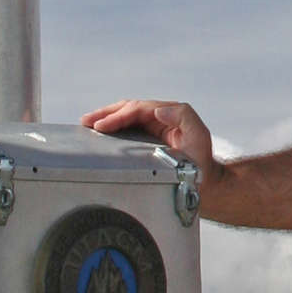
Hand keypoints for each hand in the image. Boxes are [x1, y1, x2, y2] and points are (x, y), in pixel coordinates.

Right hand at [82, 99, 218, 176]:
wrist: (205, 183)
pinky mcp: (147, 140)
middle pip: (129, 109)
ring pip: (125, 118)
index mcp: (170, 114)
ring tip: (87, 124)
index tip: (102, 126)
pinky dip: (112, 129)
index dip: (119, 116)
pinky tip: (99, 133)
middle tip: (87, 121)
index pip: (139, 110)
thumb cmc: (201, 163)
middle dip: (107, 114)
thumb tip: (158, 109)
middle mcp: (160, 119)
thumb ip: (184, 117)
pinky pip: (127, 130)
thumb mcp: (199, 137)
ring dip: (106, 119)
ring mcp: (153, 129)